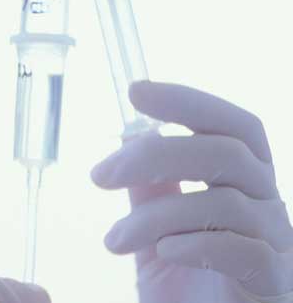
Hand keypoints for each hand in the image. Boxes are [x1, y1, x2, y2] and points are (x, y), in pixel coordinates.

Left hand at [92, 82, 292, 302]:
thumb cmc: (190, 289)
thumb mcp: (158, 232)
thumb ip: (152, 191)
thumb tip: (130, 142)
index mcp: (242, 185)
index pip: (230, 126)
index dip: (189, 102)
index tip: (136, 91)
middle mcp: (267, 206)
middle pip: (227, 153)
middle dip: (157, 154)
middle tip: (99, 175)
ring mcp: (276, 245)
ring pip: (225, 203)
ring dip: (156, 217)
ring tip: (113, 241)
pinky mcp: (272, 284)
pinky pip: (245, 251)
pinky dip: (197, 244)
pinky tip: (163, 252)